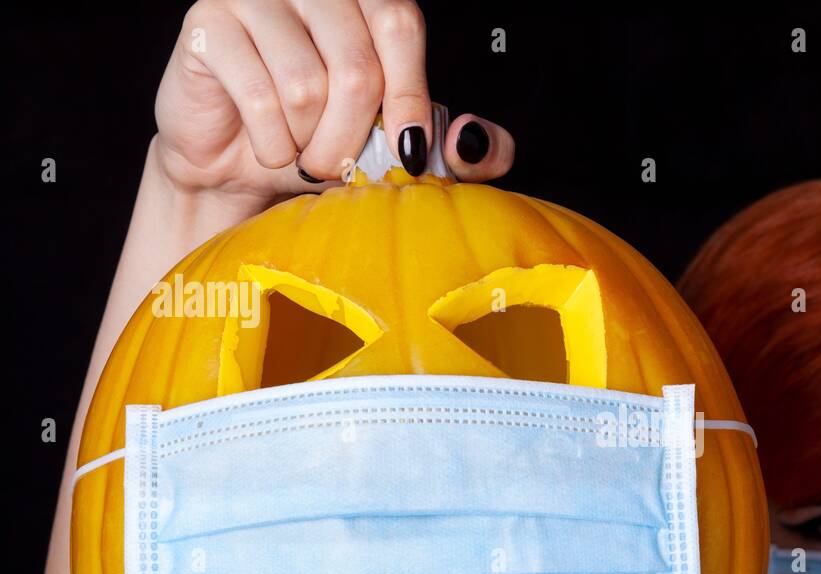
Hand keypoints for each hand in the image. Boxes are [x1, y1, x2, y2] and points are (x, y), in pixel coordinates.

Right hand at [154, 0, 514, 198]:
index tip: (410, 152)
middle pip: (357, 68)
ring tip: (302, 155)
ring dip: (310, 145)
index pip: (400, 26)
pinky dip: (273, 145)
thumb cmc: (321, 139)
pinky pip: (261, 98)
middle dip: (354, 140)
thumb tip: (479, 143)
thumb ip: (453, 145)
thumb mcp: (396, 145)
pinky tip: (269, 149)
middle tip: (339, 167)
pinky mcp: (207, 25)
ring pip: (307, 87)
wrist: (237, 163)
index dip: (409, 95)